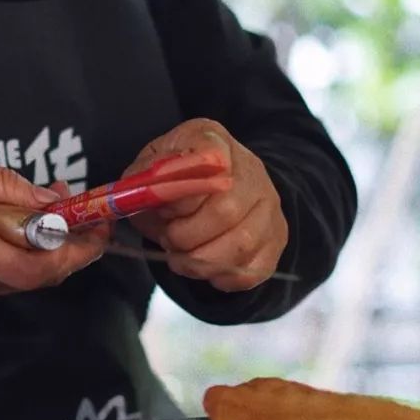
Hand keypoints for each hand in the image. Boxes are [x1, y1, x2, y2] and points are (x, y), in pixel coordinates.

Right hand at [0, 153, 107, 300]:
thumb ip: (6, 187)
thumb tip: (53, 202)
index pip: (41, 266)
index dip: (78, 248)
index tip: (98, 222)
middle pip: (43, 275)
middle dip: (76, 247)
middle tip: (89, 212)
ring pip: (30, 277)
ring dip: (55, 248)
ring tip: (62, 209)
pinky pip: (10, 274)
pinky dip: (31, 251)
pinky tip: (28, 222)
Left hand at [122, 119, 286, 290]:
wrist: (224, 185)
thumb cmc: (178, 176)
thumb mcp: (153, 165)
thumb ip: (143, 178)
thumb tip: (141, 200)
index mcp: (214, 141)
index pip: (209, 159)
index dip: (182, 193)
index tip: (163, 209)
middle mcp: (251, 170)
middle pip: (225, 211)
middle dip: (185, 236)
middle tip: (168, 240)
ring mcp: (269, 205)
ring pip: (240, 245)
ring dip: (200, 262)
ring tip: (180, 259)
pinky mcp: (277, 238)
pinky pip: (252, 269)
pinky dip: (222, 278)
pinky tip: (206, 269)